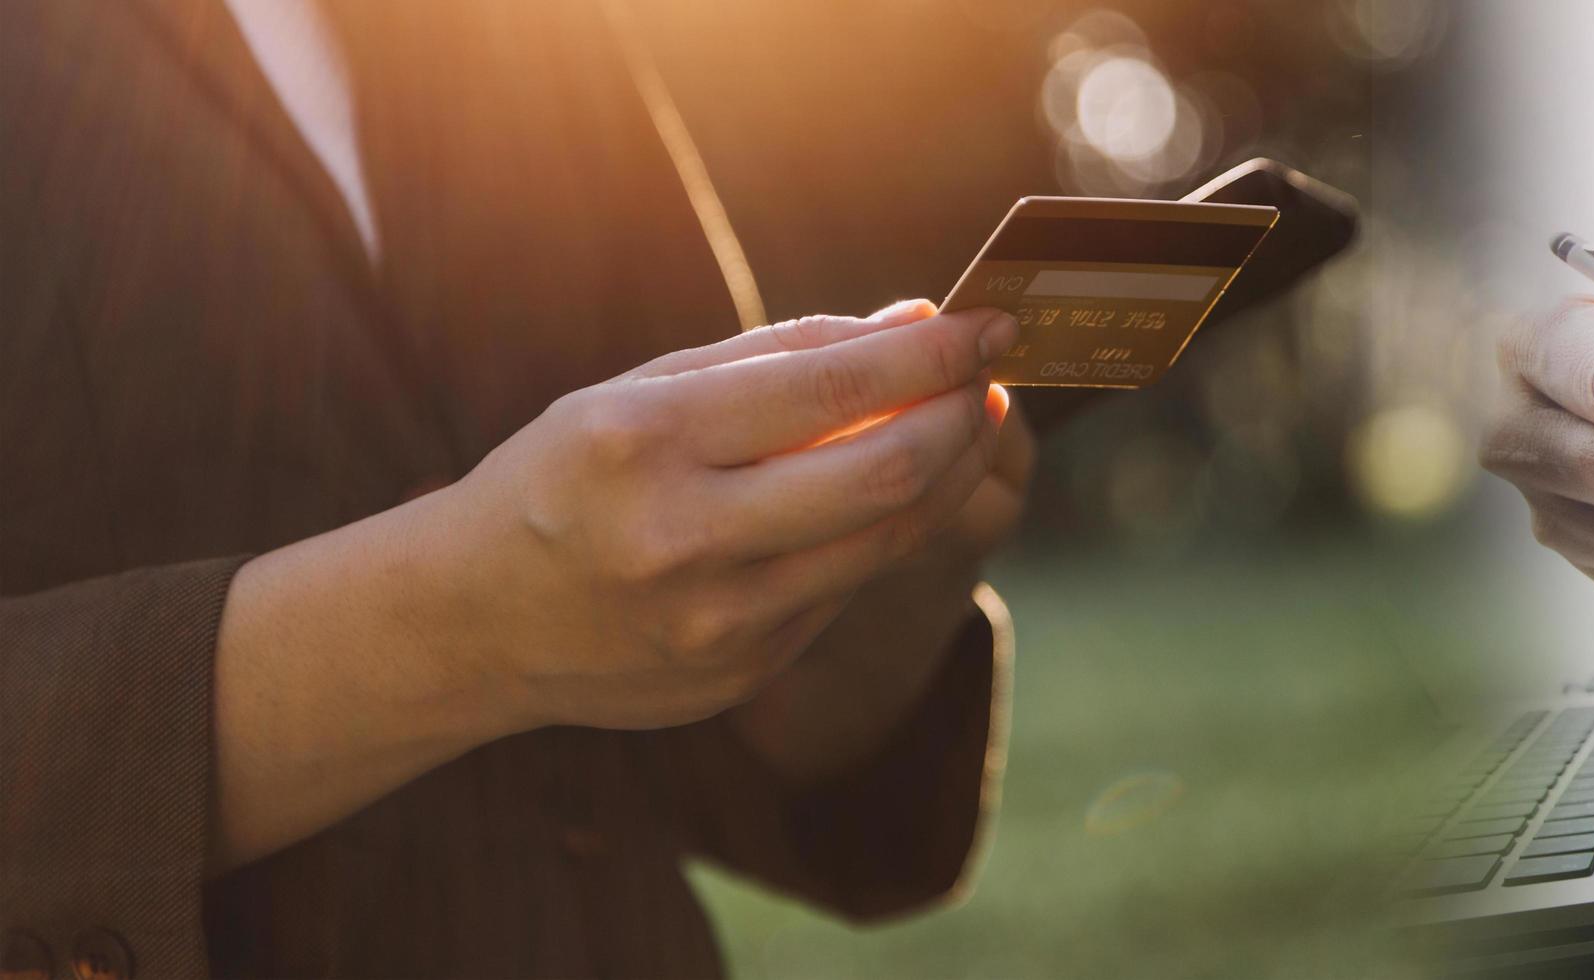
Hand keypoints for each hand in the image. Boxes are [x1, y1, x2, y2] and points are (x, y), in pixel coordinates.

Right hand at [429, 299, 1016, 731]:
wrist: (468, 621)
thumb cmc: (565, 477)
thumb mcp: (641, 392)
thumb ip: (781, 355)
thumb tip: (915, 322)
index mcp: (644, 441)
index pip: (836, 388)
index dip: (936, 355)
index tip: (992, 322)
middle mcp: (681, 536)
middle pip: (888, 474)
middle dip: (963, 415)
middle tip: (992, 375)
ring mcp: (716, 620)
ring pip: (888, 539)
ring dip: (951, 474)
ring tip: (967, 423)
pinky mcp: (742, 673)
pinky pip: (847, 587)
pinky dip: (883, 530)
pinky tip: (889, 491)